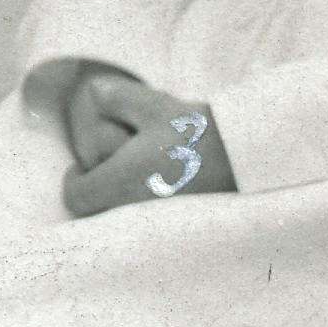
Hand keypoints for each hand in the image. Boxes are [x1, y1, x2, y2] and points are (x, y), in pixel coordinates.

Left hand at [57, 64, 238, 217]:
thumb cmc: (201, 133)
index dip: (75, 180)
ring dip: (126, 199)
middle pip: (100, 209)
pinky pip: (151, 230)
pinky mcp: (182, 234)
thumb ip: (117, 98)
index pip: (77, 197)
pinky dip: (149, 215)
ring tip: (149, 176)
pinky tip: (168, 192)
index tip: (83, 168)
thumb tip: (92, 91)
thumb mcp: (156, 105)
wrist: (252, 161)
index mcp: (122, 184)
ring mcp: (159, 229)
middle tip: (119, 167)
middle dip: (102, 186)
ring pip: (124, 219)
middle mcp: (135, 213)